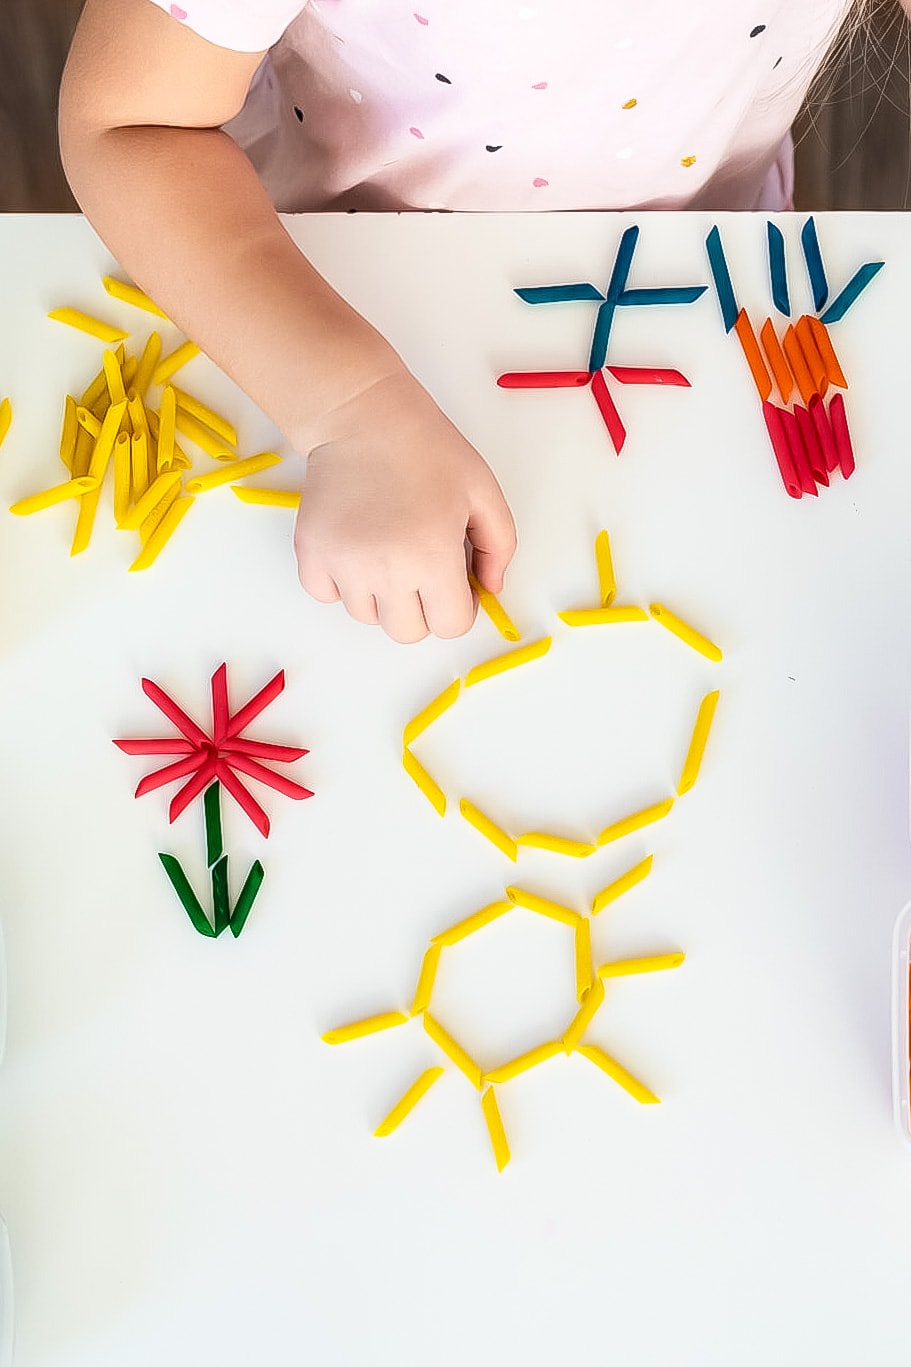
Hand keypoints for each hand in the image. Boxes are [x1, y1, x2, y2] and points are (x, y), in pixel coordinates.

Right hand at [294, 369, 516, 642]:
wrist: (363, 416)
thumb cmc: (426, 449)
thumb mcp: (484, 492)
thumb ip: (499, 547)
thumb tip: (489, 590)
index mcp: (433, 557)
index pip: (451, 625)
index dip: (460, 607)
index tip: (456, 584)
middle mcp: (385, 570)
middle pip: (408, 631)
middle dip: (422, 608)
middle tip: (422, 569)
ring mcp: (343, 564)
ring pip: (367, 616)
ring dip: (381, 596)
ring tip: (388, 551)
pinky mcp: (312, 554)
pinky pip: (327, 595)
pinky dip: (341, 582)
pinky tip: (357, 550)